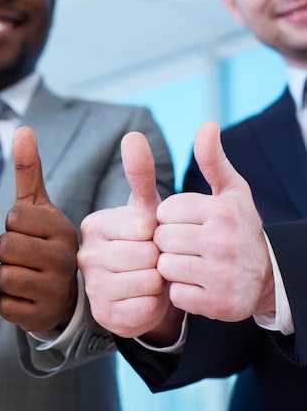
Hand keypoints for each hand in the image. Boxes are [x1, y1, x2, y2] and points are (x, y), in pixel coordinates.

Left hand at [0, 127, 77, 332]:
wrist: (55, 292)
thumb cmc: (39, 242)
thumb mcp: (36, 206)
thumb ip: (29, 169)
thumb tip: (23, 127)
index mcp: (63, 226)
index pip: (14, 217)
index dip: (9, 224)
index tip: (22, 230)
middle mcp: (66, 258)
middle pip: (6, 247)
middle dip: (3, 251)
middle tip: (18, 255)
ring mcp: (56, 289)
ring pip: (3, 275)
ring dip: (1, 275)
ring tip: (18, 273)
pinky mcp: (42, 316)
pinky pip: (3, 304)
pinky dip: (4, 300)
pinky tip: (19, 295)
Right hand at [78, 131, 177, 340]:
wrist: (146, 290)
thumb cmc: (146, 245)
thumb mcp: (146, 208)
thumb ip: (139, 172)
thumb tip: (133, 134)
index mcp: (94, 224)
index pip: (144, 226)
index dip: (159, 233)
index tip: (150, 237)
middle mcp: (85, 254)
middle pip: (147, 254)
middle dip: (161, 258)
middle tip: (152, 262)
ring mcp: (92, 286)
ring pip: (148, 280)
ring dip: (160, 282)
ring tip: (149, 279)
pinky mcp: (104, 314)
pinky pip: (147, 306)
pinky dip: (155, 304)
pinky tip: (145, 299)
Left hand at [155, 121, 273, 320]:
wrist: (267, 278)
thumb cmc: (239, 229)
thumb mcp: (232, 192)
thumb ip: (213, 160)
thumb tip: (207, 125)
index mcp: (223, 211)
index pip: (166, 211)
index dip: (171, 219)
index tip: (188, 224)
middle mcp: (225, 241)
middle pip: (162, 239)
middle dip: (169, 243)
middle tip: (189, 247)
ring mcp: (223, 274)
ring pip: (165, 267)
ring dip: (173, 268)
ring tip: (193, 264)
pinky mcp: (218, 303)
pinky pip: (175, 295)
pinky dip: (182, 292)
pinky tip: (199, 285)